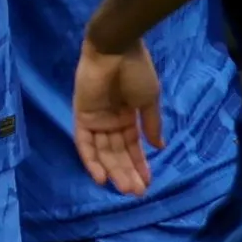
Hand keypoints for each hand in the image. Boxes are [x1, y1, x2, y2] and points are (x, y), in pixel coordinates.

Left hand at [72, 38, 162, 197]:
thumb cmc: (136, 70)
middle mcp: (111, 120)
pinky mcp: (81, 116)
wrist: (117, 49)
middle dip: (127, 172)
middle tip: (137, 193)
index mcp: (128, 115)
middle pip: (117, 153)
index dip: (139, 164)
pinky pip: (84, 143)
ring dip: (114, 171)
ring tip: (126, 189)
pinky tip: (102, 178)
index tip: (148, 182)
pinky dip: (91, 160)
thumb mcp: (149, 100)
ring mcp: (95, 119)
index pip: (132, 146)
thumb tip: (159, 147)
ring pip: (103, 152)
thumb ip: (151, 124)